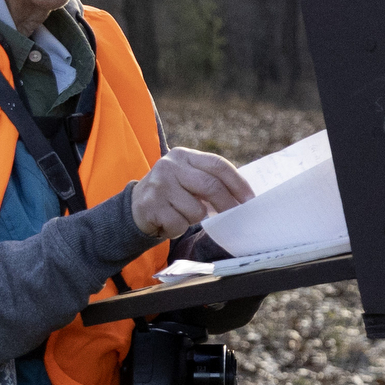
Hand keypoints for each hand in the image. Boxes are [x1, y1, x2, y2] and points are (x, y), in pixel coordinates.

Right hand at [128, 147, 253, 239]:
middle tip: (237, 216)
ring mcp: (158, 185)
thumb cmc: (171, 194)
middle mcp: (169, 166)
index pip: (217, 164)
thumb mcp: (187, 178)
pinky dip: (178, 229)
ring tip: (181, 215)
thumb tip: (244, 198)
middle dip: (227, 204)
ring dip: (194, 219)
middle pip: (210, 186)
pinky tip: (168, 222)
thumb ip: (210, 180)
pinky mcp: (150, 205)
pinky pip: (179, 224)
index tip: (250, 199)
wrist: (134, 207)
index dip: (237, 182)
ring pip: (196, 210)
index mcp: (183, 155)